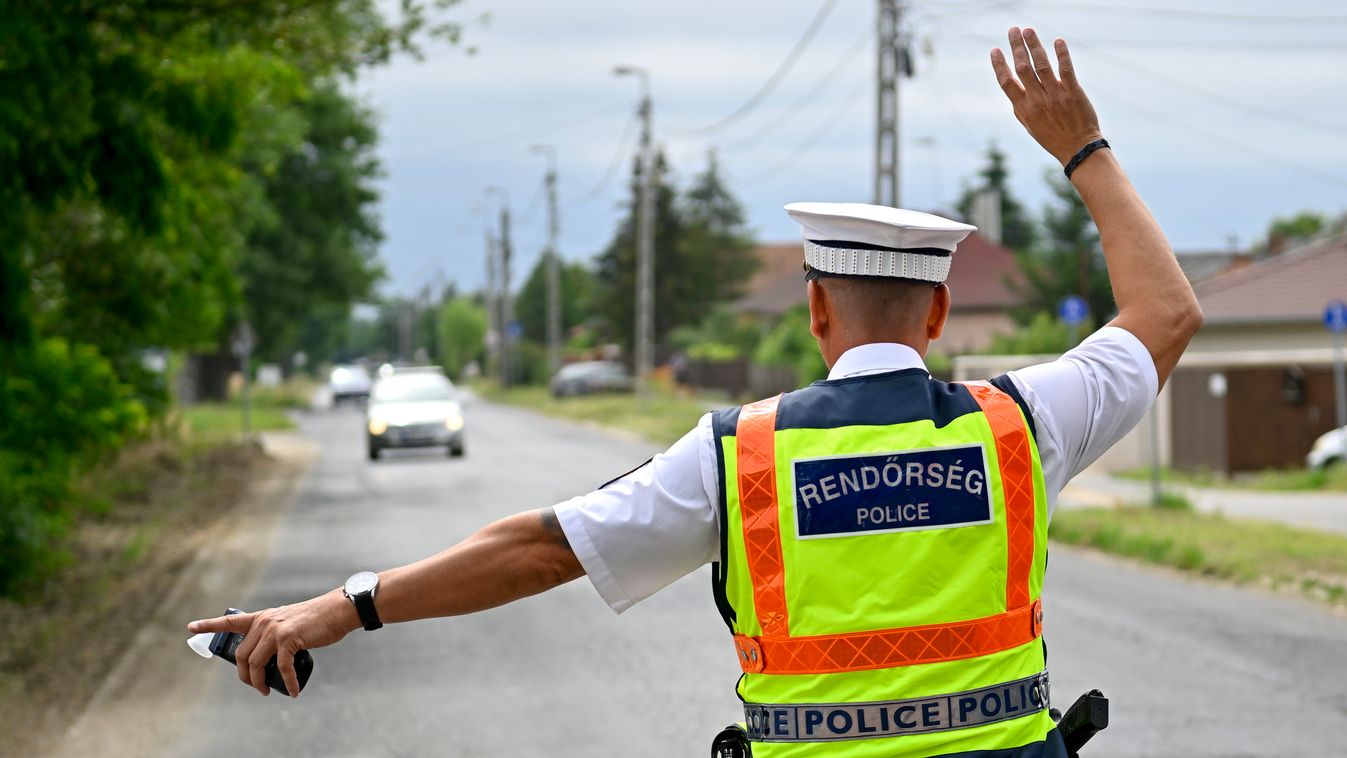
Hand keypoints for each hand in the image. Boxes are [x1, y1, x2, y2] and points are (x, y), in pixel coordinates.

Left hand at [187, 590, 357, 697]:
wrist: (337, 611)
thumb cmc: (315, 619)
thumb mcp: (287, 621)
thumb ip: (273, 633)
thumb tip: (266, 657)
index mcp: (262, 617)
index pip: (230, 621)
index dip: (208, 625)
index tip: (190, 627)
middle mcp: (264, 622)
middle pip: (242, 655)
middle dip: (245, 677)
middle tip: (255, 687)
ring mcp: (275, 630)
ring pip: (256, 664)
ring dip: (259, 683)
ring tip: (267, 692)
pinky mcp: (289, 639)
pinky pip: (281, 668)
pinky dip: (287, 682)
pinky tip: (292, 690)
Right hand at [990, 27, 1101, 166]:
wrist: (1078, 148)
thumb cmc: (1053, 137)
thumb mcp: (1030, 126)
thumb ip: (1021, 106)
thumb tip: (1013, 89)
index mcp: (1023, 109)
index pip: (1006, 82)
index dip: (999, 65)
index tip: (994, 50)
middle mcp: (1037, 100)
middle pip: (1022, 68)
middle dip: (1016, 47)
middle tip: (1013, 30)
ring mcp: (1055, 96)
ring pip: (1041, 65)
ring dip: (1034, 45)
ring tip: (1028, 30)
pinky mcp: (1073, 92)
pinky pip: (1065, 69)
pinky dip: (1061, 54)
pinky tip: (1057, 41)